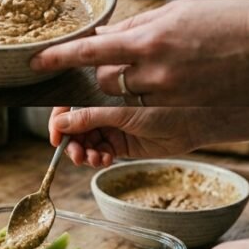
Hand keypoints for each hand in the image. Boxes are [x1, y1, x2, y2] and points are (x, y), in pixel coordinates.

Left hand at [32, 0, 248, 103]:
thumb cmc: (230, 24)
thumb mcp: (178, 13)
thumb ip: (136, 27)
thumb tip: (103, 37)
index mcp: (151, 38)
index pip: (90, 51)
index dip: (58, 57)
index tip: (36, 62)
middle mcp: (155, 71)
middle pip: (103, 80)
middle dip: (105, 73)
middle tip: (128, 62)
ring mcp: (170, 98)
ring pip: (124, 101)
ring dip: (127, 91)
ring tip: (158, 76)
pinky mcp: (185, 117)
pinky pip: (147, 116)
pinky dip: (145, 106)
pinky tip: (163, 93)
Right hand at [48, 106, 205, 166]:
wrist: (193, 123)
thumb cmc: (164, 104)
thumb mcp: (123, 112)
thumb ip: (91, 117)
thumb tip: (60, 125)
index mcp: (100, 89)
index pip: (69, 103)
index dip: (58, 120)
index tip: (55, 137)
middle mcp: (102, 107)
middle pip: (73, 125)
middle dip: (71, 140)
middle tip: (74, 154)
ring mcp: (111, 125)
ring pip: (85, 141)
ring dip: (83, 152)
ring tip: (91, 159)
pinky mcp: (120, 143)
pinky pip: (99, 152)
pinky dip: (97, 158)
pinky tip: (103, 159)